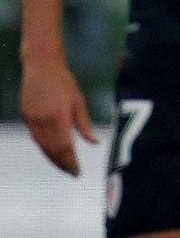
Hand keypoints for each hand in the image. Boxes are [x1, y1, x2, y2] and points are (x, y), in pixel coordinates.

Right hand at [21, 57, 97, 175]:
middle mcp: (44, 120)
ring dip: (52, 158)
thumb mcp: (79, 101)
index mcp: (59, 116)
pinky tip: (51, 152)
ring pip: (42, 146)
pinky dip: (44, 147)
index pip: (65, 147)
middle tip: (71, 172)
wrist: (41, 66)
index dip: (71, 162)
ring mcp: (32, 119)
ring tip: (63, 166)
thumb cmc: (64, 82)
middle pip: (52, 150)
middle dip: (62, 164)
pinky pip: (35, 137)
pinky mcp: (26, 116)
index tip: (77, 172)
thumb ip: (85, 124)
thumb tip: (94, 142)